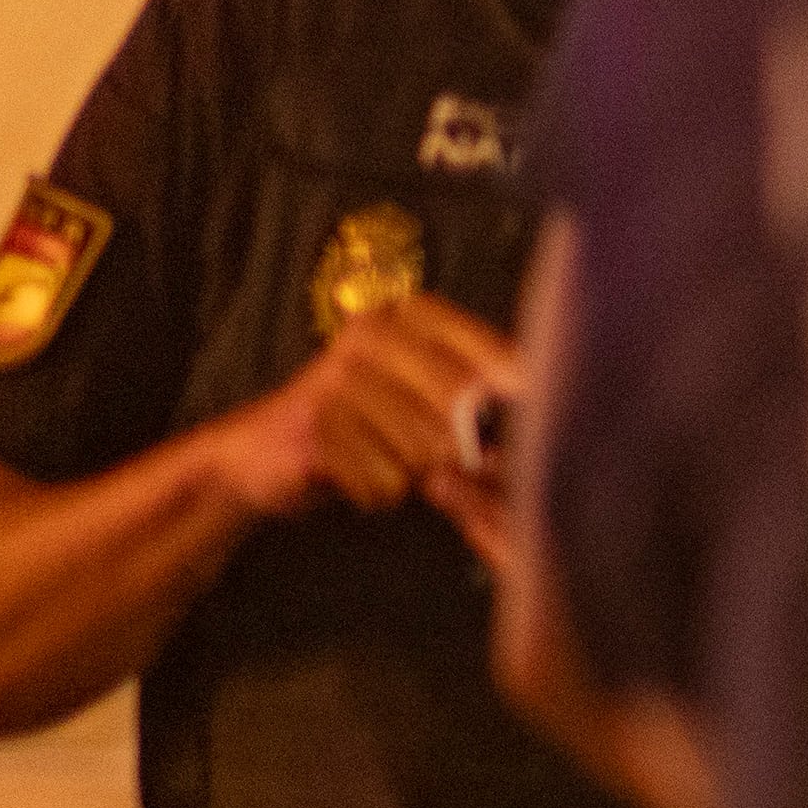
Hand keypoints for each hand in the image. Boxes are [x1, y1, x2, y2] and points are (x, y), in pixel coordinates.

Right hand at [221, 296, 518, 519]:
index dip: (514, 381)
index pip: (488, 348)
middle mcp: (372, 335)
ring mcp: (338, 376)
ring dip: (414, 472)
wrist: (264, 454)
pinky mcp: (314, 423)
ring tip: (386, 460)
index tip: (530, 401)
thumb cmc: (365, 427)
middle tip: (439, 459)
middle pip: (461, 404)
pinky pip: (385, 476)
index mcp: (407, 318)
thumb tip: (543, 415)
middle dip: (459, 447)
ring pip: (425, 447)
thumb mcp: (424, 400)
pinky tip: (356, 474)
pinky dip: (379, 489)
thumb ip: (478, 398)